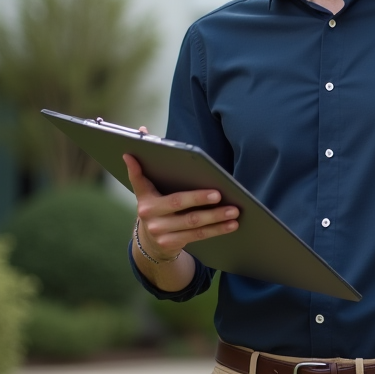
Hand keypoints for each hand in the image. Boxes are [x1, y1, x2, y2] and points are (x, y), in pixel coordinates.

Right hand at [123, 150, 239, 260]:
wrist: (151, 241)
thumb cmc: (156, 205)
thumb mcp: (147, 187)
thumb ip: (147, 162)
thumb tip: (141, 129)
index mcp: (144, 197)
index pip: (143, 180)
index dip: (140, 170)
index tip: (151, 160)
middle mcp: (149, 215)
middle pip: (178, 204)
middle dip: (199, 199)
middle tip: (219, 194)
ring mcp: (160, 232)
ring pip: (192, 224)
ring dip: (215, 217)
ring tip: (234, 211)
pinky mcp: (172, 244)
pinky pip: (198, 236)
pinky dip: (217, 230)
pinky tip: (231, 225)